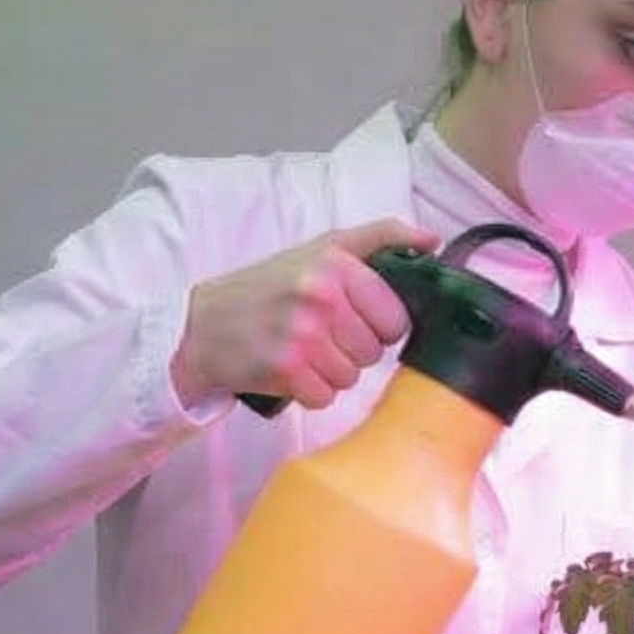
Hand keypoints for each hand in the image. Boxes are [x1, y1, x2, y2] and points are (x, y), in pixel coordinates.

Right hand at [172, 219, 440, 410]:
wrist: (202, 325)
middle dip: (352, 348)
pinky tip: (290, 369)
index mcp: (336, 264)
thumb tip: (431, 240)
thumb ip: (380, 237)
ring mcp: (302, 335)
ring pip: (352, 377)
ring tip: (302, 350)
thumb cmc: (268, 286)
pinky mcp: (285, 370)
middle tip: (320, 333)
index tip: (353, 317)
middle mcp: (321, 297)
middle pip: (374, 351)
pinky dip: (310, 391)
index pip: (396, 317)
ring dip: (331, 371)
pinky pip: (326, 396)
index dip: (378, 324)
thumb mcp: (322, 247)